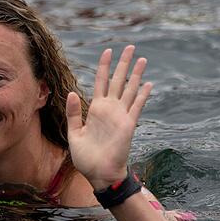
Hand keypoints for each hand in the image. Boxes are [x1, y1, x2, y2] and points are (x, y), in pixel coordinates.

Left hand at [66, 46, 151, 190]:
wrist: (99, 173)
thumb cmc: (86, 157)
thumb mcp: (74, 133)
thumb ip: (73, 113)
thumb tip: (72, 92)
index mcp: (95, 109)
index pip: (101, 82)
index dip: (104, 66)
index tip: (108, 51)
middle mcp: (109, 109)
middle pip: (117, 80)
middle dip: (123, 63)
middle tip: (129, 47)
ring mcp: (120, 116)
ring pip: (129, 89)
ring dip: (136, 74)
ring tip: (142, 58)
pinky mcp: (128, 125)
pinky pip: (137, 106)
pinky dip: (142, 95)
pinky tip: (148, 83)